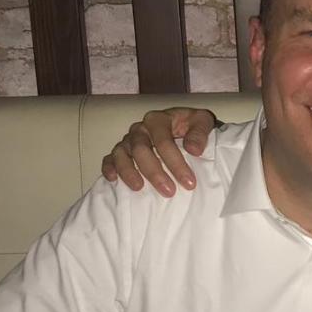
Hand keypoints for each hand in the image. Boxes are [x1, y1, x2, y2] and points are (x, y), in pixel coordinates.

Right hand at [101, 108, 218, 196]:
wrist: (184, 127)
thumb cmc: (191, 126)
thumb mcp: (203, 121)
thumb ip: (200, 132)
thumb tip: (194, 150)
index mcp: (158, 120)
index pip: (163, 141)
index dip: (175, 162)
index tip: (189, 182)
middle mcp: (140, 129)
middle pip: (141, 149)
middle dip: (154, 172)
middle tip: (169, 191)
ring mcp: (128, 140)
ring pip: (120, 154)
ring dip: (128, 172)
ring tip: (139, 188)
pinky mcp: (120, 151)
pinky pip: (108, 159)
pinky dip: (108, 168)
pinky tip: (113, 180)